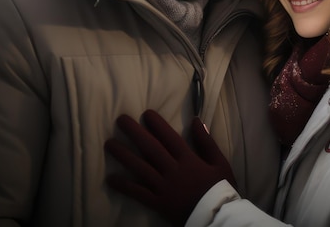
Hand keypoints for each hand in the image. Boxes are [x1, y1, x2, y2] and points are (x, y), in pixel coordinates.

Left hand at [105, 110, 235, 225]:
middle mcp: (173, 170)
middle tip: (120, 120)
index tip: (146, 113)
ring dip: (124, 155)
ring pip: (140, 168)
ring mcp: (163, 187)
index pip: (169, 137)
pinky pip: (138, 193)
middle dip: (134, 133)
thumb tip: (195, 121)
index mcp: (188, 159)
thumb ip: (207, 142)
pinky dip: (124, 186)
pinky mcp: (158, 203)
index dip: (157, 124)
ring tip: (109, 144)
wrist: (216, 218)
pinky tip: (110, 179)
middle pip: (150, 148)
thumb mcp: (220, 163)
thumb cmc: (220, 189)